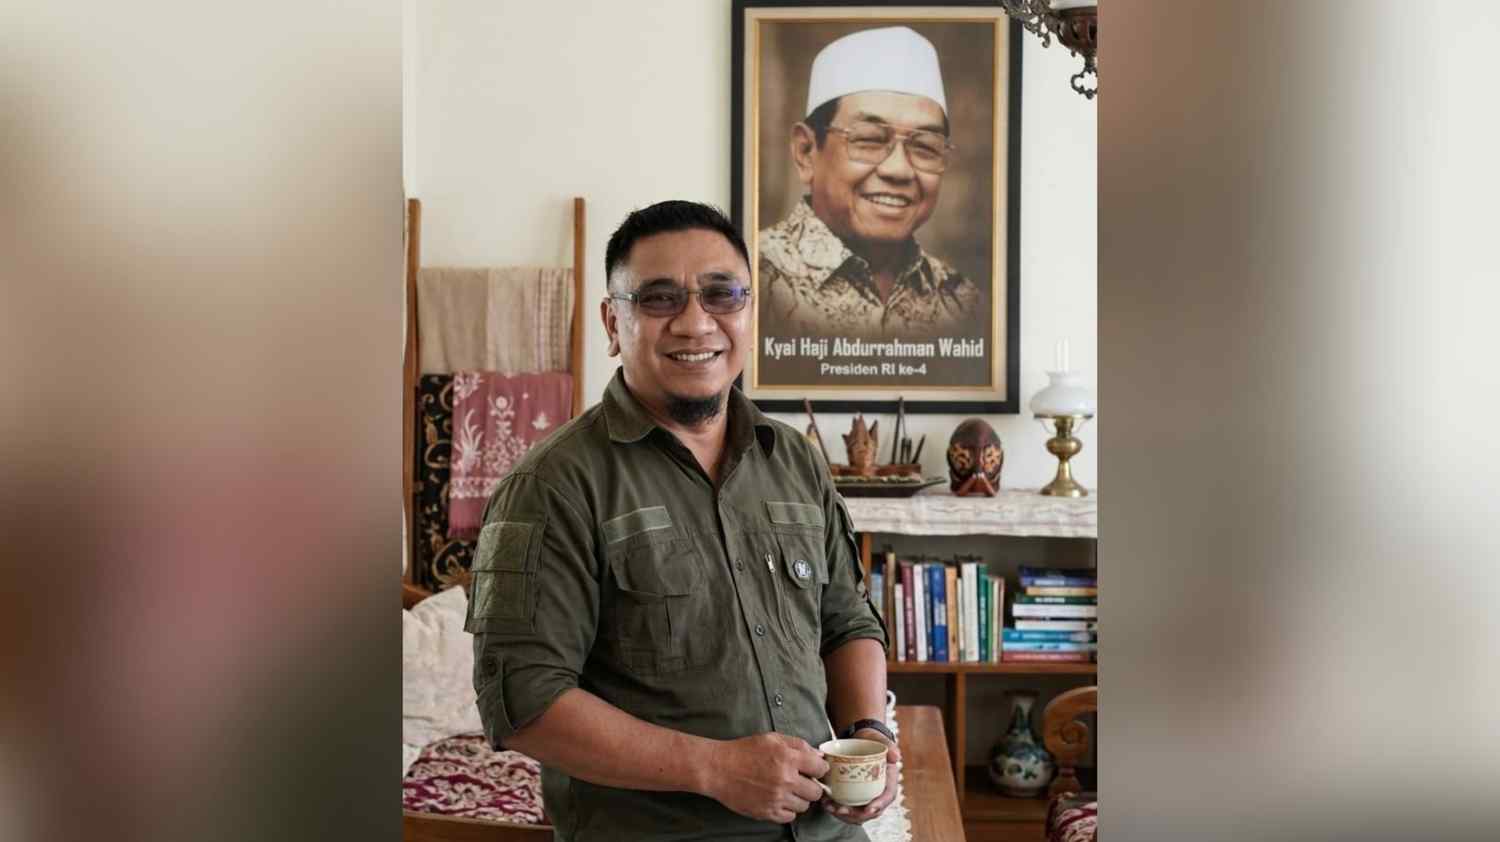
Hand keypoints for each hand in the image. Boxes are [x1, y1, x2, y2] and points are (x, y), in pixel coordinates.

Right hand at [704, 732, 830, 824]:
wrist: (718, 768)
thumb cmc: (743, 751)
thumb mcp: (771, 739)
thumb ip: (798, 744)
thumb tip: (818, 755)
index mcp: (788, 758)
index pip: (821, 768)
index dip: (819, 768)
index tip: (814, 770)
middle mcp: (785, 780)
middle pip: (816, 792)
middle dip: (811, 785)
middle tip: (801, 781)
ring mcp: (776, 798)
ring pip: (804, 806)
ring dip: (799, 798)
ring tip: (787, 790)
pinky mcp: (767, 812)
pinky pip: (789, 817)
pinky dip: (787, 810)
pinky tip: (778, 800)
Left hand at [822, 728, 900, 824]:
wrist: (860, 738)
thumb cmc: (872, 739)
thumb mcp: (879, 738)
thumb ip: (888, 744)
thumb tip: (896, 756)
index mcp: (889, 780)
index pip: (887, 796)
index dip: (879, 805)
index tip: (868, 809)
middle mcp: (878, 791)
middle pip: (871, 810)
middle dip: (857, 814)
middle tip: (842, 810)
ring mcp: (865, 795)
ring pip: (857, 813)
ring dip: (844, 815)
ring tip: (830, 808)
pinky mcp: (853, 795)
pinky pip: (847, 807)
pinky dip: (837, 809)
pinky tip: (826, 804)